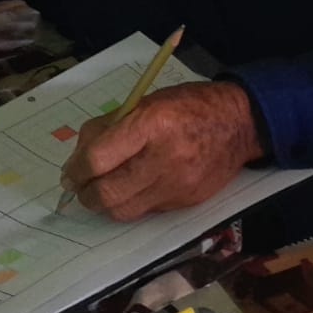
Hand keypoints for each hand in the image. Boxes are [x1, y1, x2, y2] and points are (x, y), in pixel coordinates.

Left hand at [61, 82, 266, 221]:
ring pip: (123, 210)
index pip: (98, 159)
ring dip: (105, 204)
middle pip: (107, 193)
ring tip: (103, 190)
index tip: (72, 171)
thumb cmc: (189, 105)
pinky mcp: (186, 201)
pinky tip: (135, 187)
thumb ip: (111, 127)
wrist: (240, 123)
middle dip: (85, 193)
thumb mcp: (147, 102)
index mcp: (152, 123)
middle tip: (81, 185)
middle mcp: (165, 158)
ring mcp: (178, 184)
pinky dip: (132, 202)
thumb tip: (79, 158)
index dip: (76, 169)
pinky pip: (146, 210)